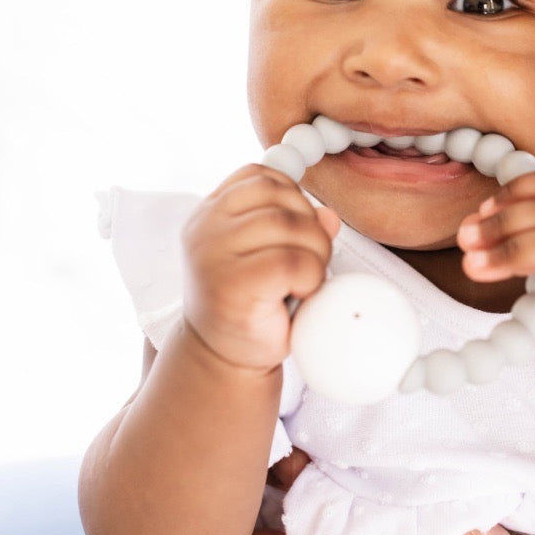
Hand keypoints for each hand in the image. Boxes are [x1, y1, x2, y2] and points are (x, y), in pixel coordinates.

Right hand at [182, 165, 339, 369]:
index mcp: (210, 212)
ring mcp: (213, 255)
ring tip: (302, 280)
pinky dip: (310, 277)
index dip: (294, 198)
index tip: (296, 232)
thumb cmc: (250, 303)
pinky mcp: (232, 284)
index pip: (262, 176)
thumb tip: (330, 216)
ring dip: (315, 254)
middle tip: (307, 262)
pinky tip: (297, 294)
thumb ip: (297, 227)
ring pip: (291, 226)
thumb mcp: (272, 254)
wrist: (223, 358)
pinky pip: (293, 262)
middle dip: (311, 228)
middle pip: (281, 198)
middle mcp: (205, 228)